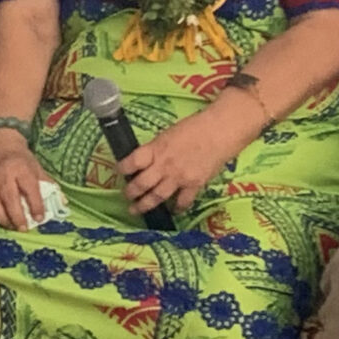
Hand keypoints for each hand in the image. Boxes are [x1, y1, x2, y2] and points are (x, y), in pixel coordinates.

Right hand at [0, 130, 48, 228]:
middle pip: (9, 199)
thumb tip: (62, 202)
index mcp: (21, 168)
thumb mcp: (36, 167)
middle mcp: (2, 173)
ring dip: (1, 218)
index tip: (39, 218)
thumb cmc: (19, 157)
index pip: (30, 190)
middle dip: (17, 217)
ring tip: (10, 225)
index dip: (36, 206)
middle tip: (23, 228)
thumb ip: (47, 184)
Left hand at [118, 114, 232, 217]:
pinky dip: (176, 208)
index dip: (123, 168)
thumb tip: (145, 160)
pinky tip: (172, 210)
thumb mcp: (167, 134)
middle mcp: (164, 166)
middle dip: (131, 193)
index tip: (120, 171)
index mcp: (156, 149)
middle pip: (141, 184)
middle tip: (126, 196)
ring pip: (157, 197)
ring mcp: (179, 178)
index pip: (132, 162)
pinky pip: (182, 202)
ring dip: (144, 205)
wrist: (219, 132)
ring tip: (136, 209)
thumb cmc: (193, 128)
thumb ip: (155, 149)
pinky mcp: (194, 185)